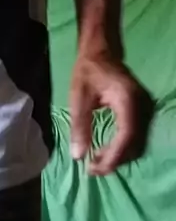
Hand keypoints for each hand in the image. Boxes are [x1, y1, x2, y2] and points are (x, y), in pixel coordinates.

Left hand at [70, 52, 154, 175]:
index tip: (95, 169)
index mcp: (127, 100)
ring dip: (117, 155)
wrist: (99, 51)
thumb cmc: (87, 71)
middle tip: (92, 169)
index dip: (113, 156)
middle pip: (134, 143)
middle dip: (114, 160)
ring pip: (135, 142)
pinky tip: (104, 150)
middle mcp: (140, 105)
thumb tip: (78, 156)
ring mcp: (143, 108)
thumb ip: (80, 125)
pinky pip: (133, 135)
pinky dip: (120, 146)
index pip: (126, 135)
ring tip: (95, 161)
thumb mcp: (78, 97)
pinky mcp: (139, 110)